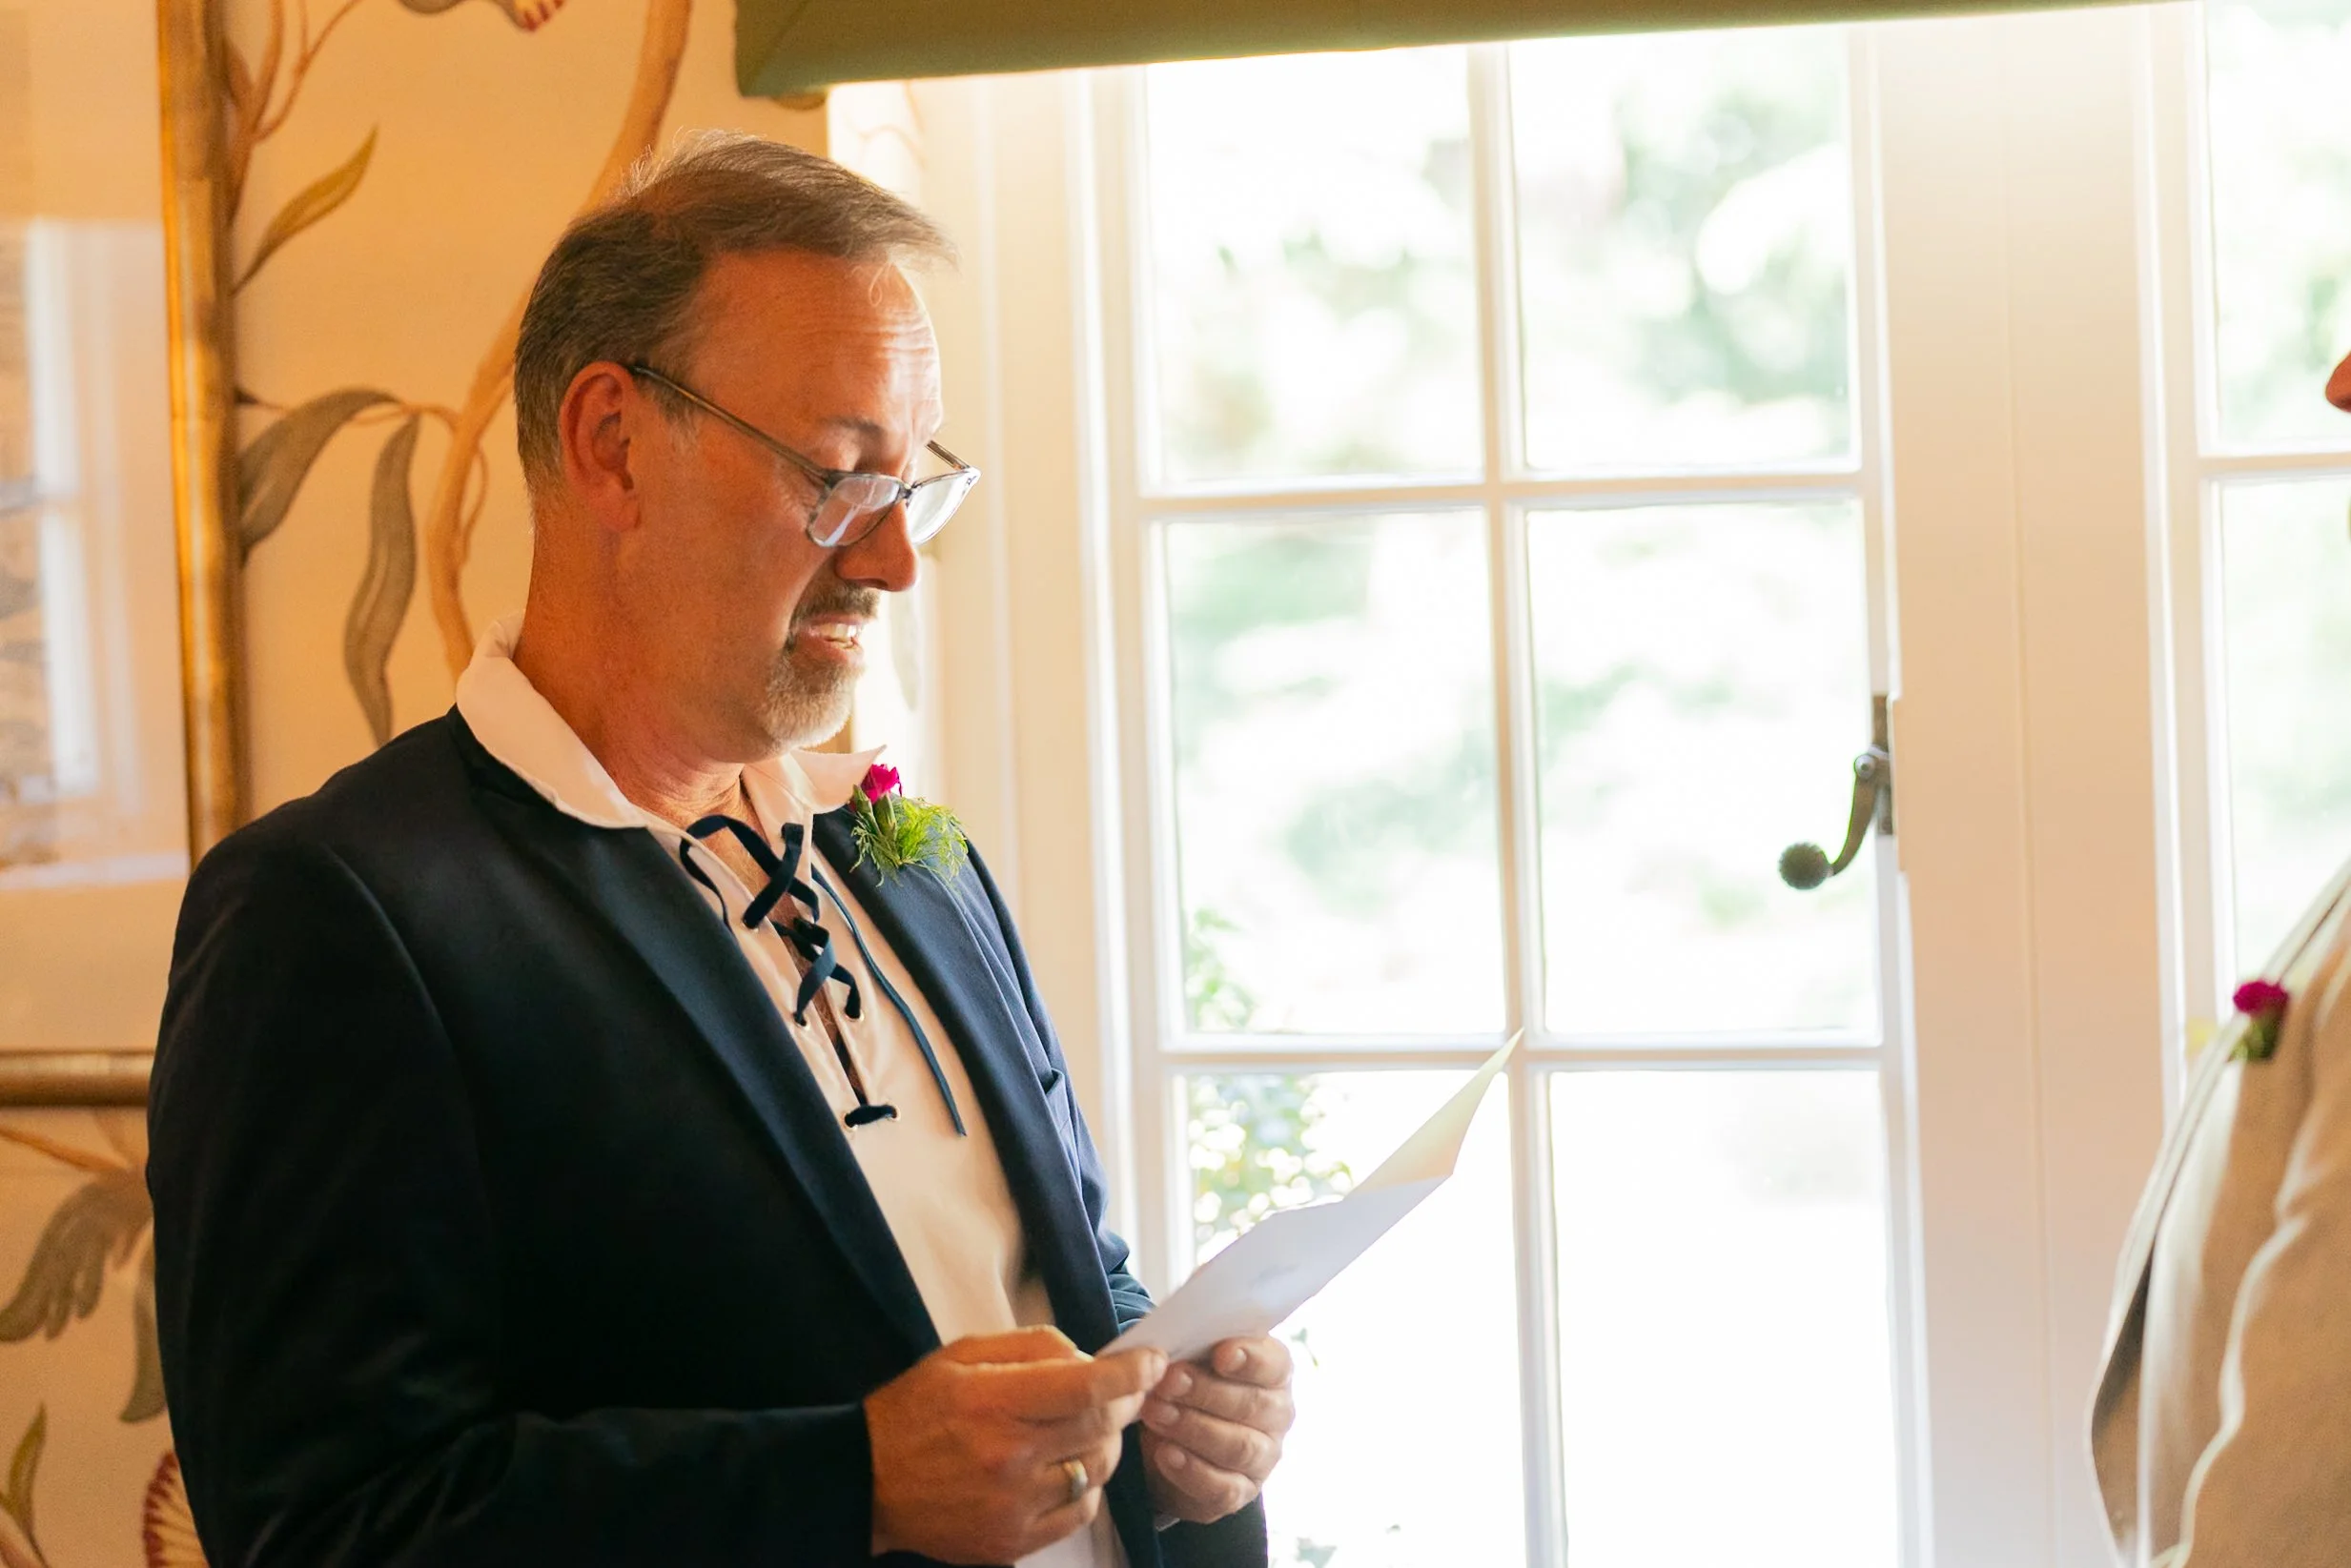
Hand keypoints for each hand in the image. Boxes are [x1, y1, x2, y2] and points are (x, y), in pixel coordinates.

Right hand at [864, 1326, 1165, 1563]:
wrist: (866, 1480)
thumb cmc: (916, 1409)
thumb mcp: (964, 1355)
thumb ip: (1031, 1347)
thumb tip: (1088, 1357)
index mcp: (993, 1402)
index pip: (1086, 1387)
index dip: (1130, 1374)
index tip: (1152, 1361)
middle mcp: (1007, 1457)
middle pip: (1101, 1428)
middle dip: (1126, 1403)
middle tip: (1126, 1390)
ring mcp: (1012, 1506)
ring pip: (1096, 1470)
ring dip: (1105, 1443)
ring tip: (1087, 1428)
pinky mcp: (1011, 1542)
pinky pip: (1079, 1511)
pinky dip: (1085, 1485)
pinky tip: (1065, 1467)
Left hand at [1140, 1336, 1294, 1525]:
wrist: (1170, 1438)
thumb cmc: (1187, 1383)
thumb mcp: (1189, 1357)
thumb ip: (1190, 1346)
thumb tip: (1169, 1342)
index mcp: (1273, 1371)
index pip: (1274, 1364)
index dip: (1250, 1358)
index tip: (1221, 1354)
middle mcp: (1277, 1414)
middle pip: (1252, 1404)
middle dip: (1207, 1392)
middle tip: (1169, 1382)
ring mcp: (1263, 1456)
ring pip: (1239, 1446)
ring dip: (1194, 1429)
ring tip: (1157, 1415)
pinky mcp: (1240, 1492)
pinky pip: (1223, 1487)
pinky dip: (1192, 1471)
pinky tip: (1166, 1454)